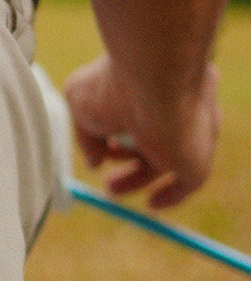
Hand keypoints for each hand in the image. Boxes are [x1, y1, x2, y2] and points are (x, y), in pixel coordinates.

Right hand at [63, 55, 221, 209]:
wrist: (152, 78)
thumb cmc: (114, 85)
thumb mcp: (82, 106)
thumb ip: (87, 137)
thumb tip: (95, 162)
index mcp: (154, 90)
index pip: (142, 119)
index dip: (120, 140)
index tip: (103, 155)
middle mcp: (177, 110)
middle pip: (156, 143)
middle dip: (130, 163)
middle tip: (108, 182)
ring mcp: (190, 133)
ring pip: (168, 163)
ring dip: (139, 180)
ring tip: (111, 189)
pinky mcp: (198, 156)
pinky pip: (188, 183)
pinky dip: (171, 195)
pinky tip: (152, 203)